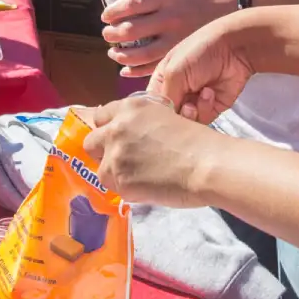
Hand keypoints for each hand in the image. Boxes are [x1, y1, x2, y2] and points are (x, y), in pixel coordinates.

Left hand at [81, 96, 230, 207]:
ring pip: (100, 170)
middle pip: (91, 142)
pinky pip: (114, 188)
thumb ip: (140, 123)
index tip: (116, 139)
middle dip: (103, 152)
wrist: (207, 165)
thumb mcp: (165, 117)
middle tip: (124, 160)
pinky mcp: (119, 181)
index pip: (100, 116)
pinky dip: (127, 190)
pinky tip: (148, 187)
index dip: (107, 129)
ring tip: (141, 177)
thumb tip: (129, 138)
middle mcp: (116, 128)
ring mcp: (115, 156)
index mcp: (129, 108)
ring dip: (115, 174)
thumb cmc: (197, 141)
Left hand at [102, 0, 235, 73]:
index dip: (114, 11)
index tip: (106, 16)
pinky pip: (152, 67)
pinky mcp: (181, 55)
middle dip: (113, 35)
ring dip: (121, 54)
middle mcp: (169, 18)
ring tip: (114, 53)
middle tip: (108, 36)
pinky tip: (126, 69)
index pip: (131, 4)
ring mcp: (175, 39)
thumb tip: (130, 12)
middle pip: (131, 29)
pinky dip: (135, 70)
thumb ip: (157, 4)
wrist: (235, 14)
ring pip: (139, 52)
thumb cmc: (205, 4)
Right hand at [150, 16, 256, 121]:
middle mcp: (175, 94)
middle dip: (175, 115)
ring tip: (200, 95)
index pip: (150, 105)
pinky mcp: (210, 110)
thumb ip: (164, 97)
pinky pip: (202, 121)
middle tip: (185, 104)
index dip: (153, 114)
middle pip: (167, 118)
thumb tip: (163, 120)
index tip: (159, 117)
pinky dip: (205, 108)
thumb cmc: (199, 52)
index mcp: (161, 82)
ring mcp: (192, 103)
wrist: (235, 49)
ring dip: (192, 112)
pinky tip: (210, 92)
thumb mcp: (174, 71)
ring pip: (184, 123)